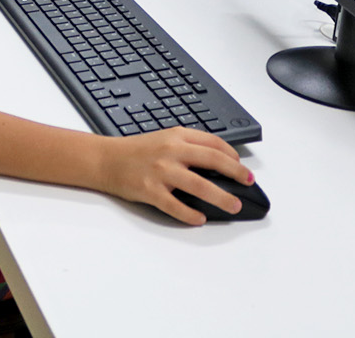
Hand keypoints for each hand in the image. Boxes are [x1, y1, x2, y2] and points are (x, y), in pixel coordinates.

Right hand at [101, 127, 251, 225]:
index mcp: (176, 136)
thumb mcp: (164, 139)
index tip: (241, 166)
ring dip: (221, 197)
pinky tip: (199, 218)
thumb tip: (217, 164)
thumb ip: (188, 147)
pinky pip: (175, 205)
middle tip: (248, 183)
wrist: (106, 159)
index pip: (213, 143)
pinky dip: (190, 214)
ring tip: (233, 205)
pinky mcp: (150, 190)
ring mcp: (161, 171)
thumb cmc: (136, 151)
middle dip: (236, 173)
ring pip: (199, 185)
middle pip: (212, 160)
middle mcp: (171, 151)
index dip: (232, 155)